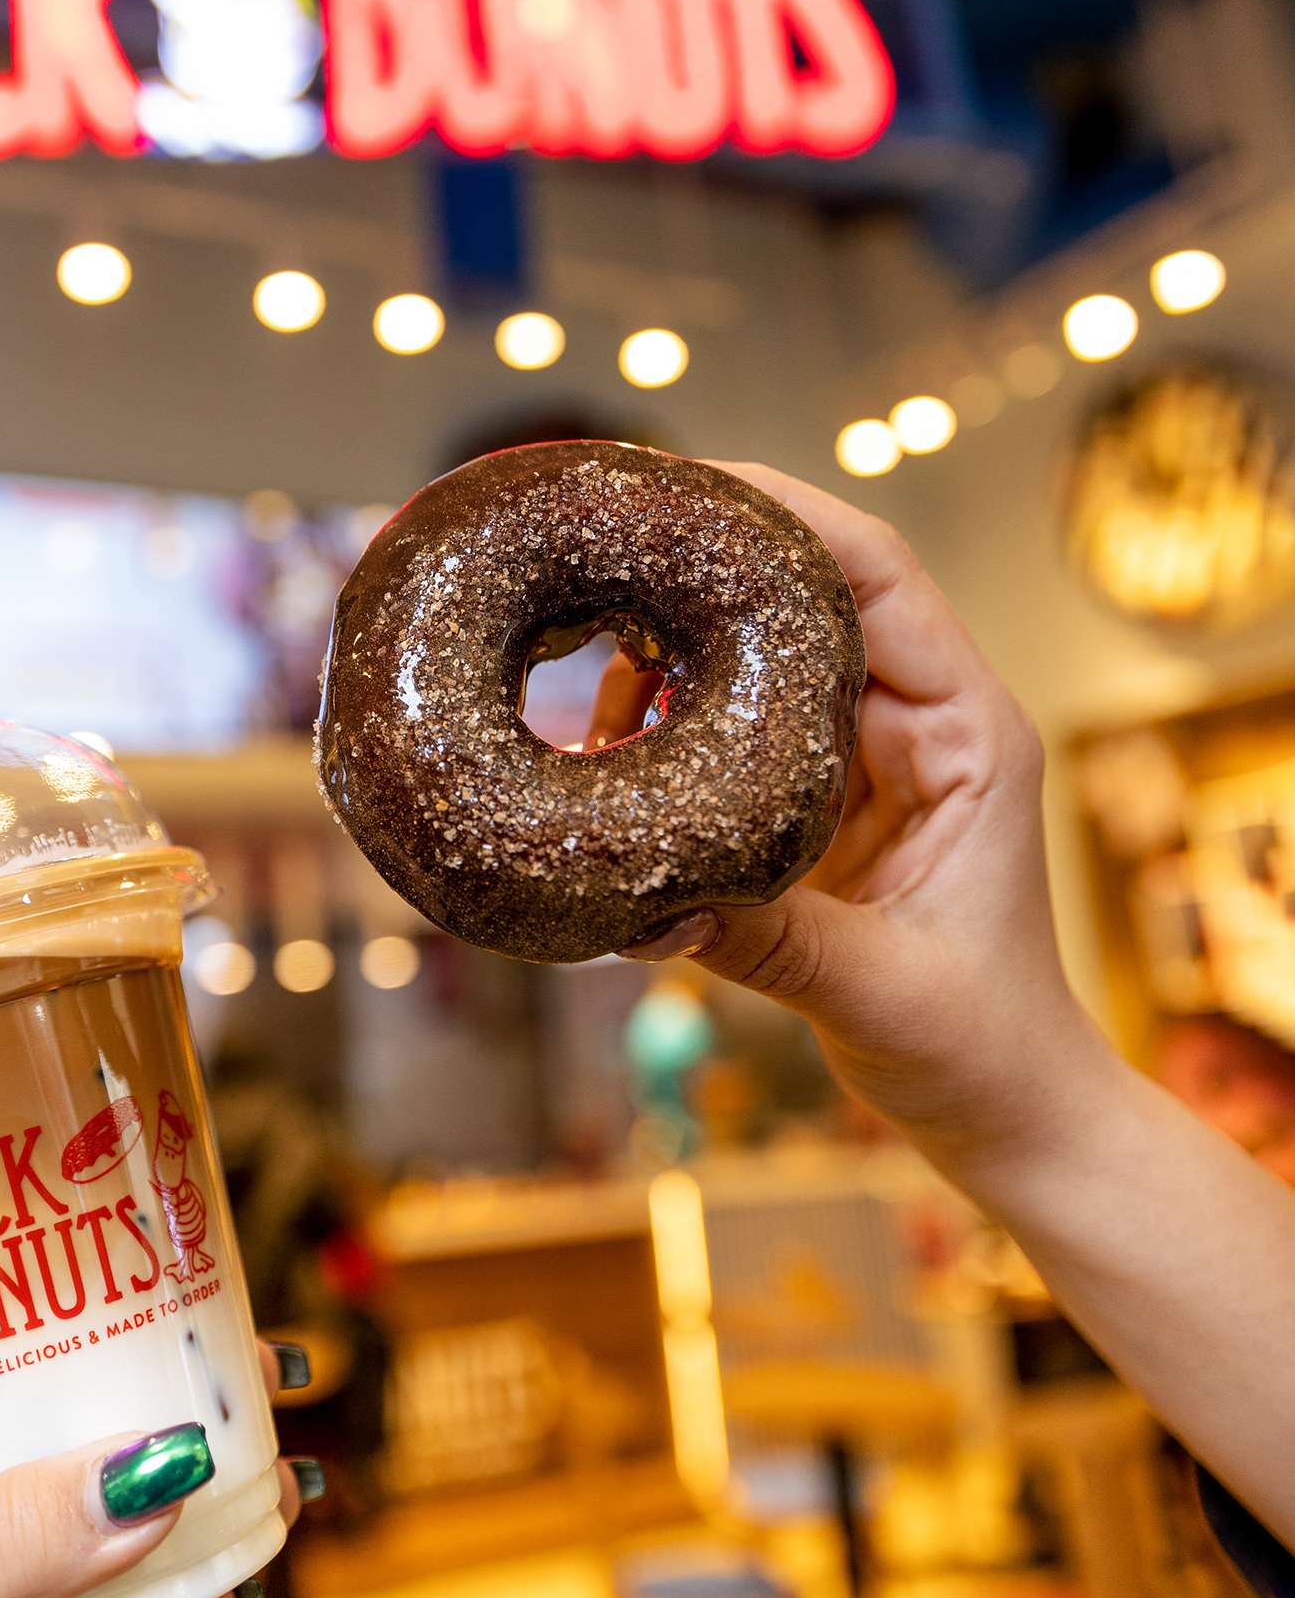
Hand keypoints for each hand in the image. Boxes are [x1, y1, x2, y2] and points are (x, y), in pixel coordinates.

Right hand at [590, 462, 1107, 1172]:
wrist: (1008, 1112)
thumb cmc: (982, 1048)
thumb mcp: (882, 993)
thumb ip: (769, 942)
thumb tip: (643, 907)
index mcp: (968, 735)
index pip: (878, 577)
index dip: (787, 514)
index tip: (689, 485)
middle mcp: (920, 725)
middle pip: (809, 596)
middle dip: (706, 569)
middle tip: (600, 557)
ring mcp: (867, 762)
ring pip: (761, 662)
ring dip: (676, 657)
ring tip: (590, 682)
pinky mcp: (819, 808)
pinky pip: (737, 734)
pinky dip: (672, 726)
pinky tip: (610, 746)